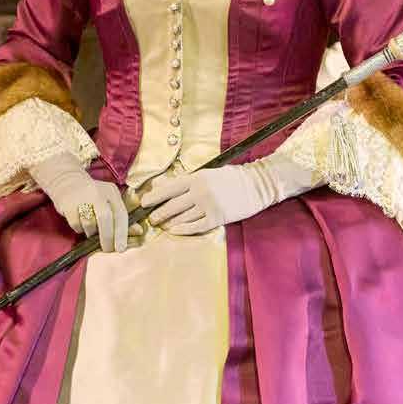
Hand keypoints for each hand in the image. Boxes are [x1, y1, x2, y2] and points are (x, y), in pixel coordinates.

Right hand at [27, 149, 132, 252]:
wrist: (66, 180)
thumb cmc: (92, 196)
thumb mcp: (109, 201)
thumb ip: (121, 216)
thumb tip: (138, 231)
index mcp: (111, 191)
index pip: (120, 213)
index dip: (122, 233)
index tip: (121, 248)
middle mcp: (98, 192)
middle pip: (105, 218)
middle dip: (107, 237)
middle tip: (107, 249)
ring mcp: (82, 197)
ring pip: (90, 223)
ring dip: (91, 232)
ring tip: (90, 229)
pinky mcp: (68, 204)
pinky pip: (76, 224)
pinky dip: (79, 229)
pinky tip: (79, 222)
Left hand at [139, 153, 321, 235]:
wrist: (258, 184)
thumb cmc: (232, 177)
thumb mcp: (209, 173)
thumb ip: (189, 180)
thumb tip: (165, 185)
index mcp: (197, 177)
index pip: (169, 188)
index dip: (154, 196)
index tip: (144, 202)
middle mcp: (200, 191)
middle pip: (172, 205)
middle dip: (159, 213)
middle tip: (152, 219)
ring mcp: (209, 206)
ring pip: (182, 217)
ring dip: (169, 223)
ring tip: (162, 226)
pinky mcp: (217, 218)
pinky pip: (196, 227)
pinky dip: (183, 230)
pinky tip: (175, 231)